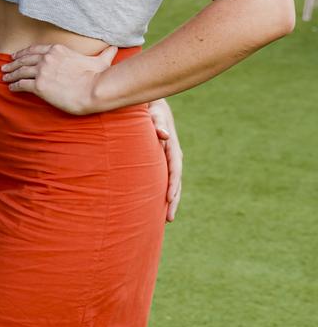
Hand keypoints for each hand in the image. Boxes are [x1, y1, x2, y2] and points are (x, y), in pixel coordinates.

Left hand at [1, 42, 117, 114]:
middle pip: (25, 59)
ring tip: (4, 77)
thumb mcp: (101, 61)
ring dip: (10, 74)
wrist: (94, 90)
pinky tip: (10, 88)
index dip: (23, 53)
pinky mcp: (39, 86)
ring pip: (20, 71)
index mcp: (58, 50)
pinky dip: (14, 85)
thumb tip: (115, 48)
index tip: (16, 55)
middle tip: (5, 66)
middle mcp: (47, 58)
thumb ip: (105, 54)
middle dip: (13, 62)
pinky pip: (21, 84)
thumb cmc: (98, 77)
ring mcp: (42, 71)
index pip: (35, 49)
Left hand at [147, 98, 182, 221]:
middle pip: (176, 181)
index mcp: (172, 146)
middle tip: (169, 218)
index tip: (169, 199)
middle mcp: (174, 156)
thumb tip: (163, 134)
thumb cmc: (151, 110)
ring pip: (173, 183)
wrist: (154, 106)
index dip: (172, 185)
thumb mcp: (154, 114)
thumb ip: (157, 123)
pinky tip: (161, 206)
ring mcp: (170, 160)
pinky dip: (166, 192)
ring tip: (167, 219)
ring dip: (171, 200)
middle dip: (173, 200)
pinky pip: (167, 179)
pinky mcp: (164, 161)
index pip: (174, 169)